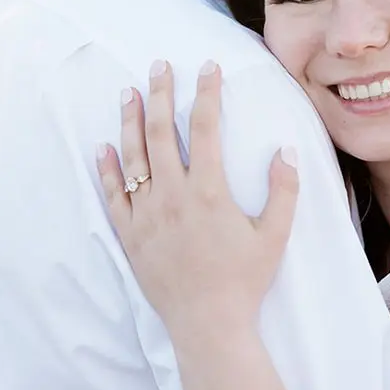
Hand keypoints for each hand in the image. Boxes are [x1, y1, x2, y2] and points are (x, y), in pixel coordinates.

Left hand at [97, 60, 298, 338]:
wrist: (207, 324)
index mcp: (208, 191)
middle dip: (160, 94)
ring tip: (128, 92)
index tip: (208, 67)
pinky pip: (113, 195)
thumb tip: (285, 151)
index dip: (207, 93)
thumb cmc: (244, 280)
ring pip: (133, 157)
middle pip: (161, 132)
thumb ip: (283, 191)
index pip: (205, 128)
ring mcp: (147, 215)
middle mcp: (172, 196)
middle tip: (159, 65)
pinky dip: (107, 169)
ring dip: (130, 121)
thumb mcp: (274, 235)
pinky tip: (104, 147)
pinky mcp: (130, 236)